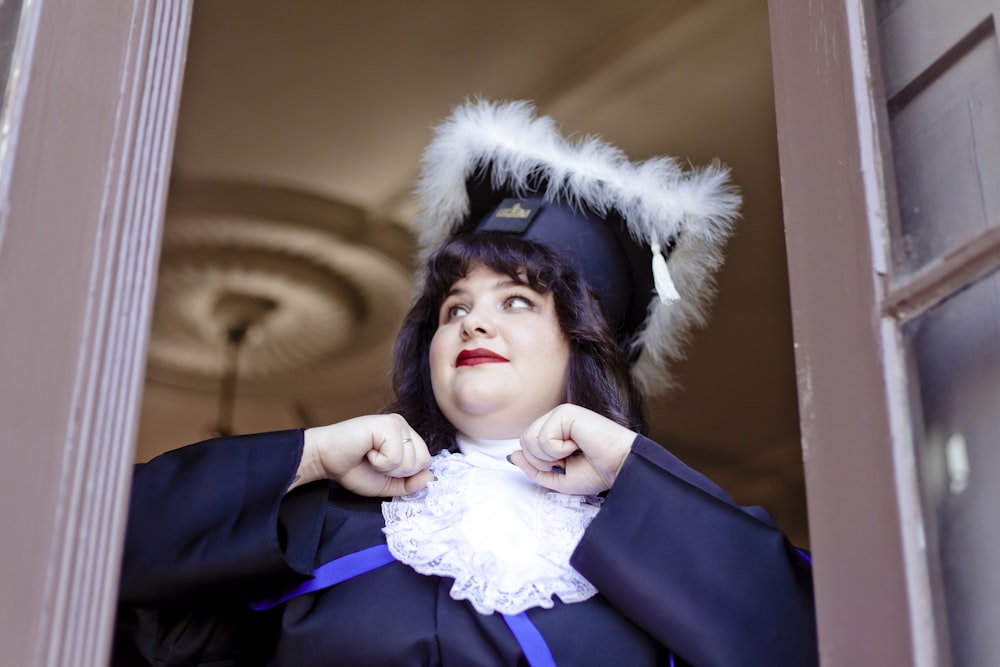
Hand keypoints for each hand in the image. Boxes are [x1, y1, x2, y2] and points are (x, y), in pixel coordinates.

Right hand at [291, 414, 432, 496]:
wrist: (325, 460)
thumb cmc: (354, 469)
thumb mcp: (388, 484)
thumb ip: (410, 483)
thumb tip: (431, 477)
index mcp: (406, 436)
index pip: (426, 462)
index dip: (406, 475)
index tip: (383, 469)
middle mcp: (404, 426)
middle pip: (423, 461)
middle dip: (398, 472)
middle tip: (376, 462)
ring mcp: (396, 423)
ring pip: (411, 461)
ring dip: (387, 467)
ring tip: (370, 456)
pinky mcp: (386, 424)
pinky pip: (396, 456)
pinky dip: (379, 462)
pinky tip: (366, 451)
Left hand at [509, 404, 636, 494]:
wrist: (620, 467)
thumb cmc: (595, 472)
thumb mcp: (557, 479)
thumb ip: (533, 469)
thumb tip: (512, 455)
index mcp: (553, 432)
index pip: (525, 448)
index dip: (540, 465)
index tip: (565, 466)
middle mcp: (554, 420)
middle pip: (524, 443)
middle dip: (543, 461)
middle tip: (568, 461)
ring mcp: (559, 414)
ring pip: (529, 440)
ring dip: (551, 456)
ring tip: (573, 452)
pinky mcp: (565, 412)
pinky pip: (543, 438)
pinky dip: (559, 450)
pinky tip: (578, 444)